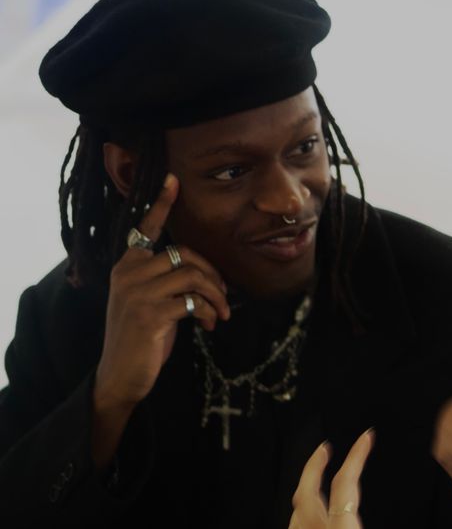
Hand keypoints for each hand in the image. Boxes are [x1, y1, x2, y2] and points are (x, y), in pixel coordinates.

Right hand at [94, 173, 230, 408]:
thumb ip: (170, 281)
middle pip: (185, 254)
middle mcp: (128, 272)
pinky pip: (193, 300)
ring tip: (220, 315)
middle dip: (213, 274)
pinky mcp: (149, 313)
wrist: (121, 376)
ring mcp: (136, 292)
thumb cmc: (144, 337)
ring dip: (216, 296)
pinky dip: (209, 311)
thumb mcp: (153, 301)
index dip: (161, 203)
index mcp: (127, 265)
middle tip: (225, 297)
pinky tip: (210, 324)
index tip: (174, 179)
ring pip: (193, 275)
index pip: (144, 227)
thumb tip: (210, 274)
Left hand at [289, 429, 374, 528]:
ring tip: (314, 482)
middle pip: (307, 492)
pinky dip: (301, 518)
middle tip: (323, 448)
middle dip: (314, 466)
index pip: (345, 484)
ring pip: (296, 512)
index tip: (365, 438)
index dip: (355, 457)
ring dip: (306, 492)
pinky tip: (308, 520)